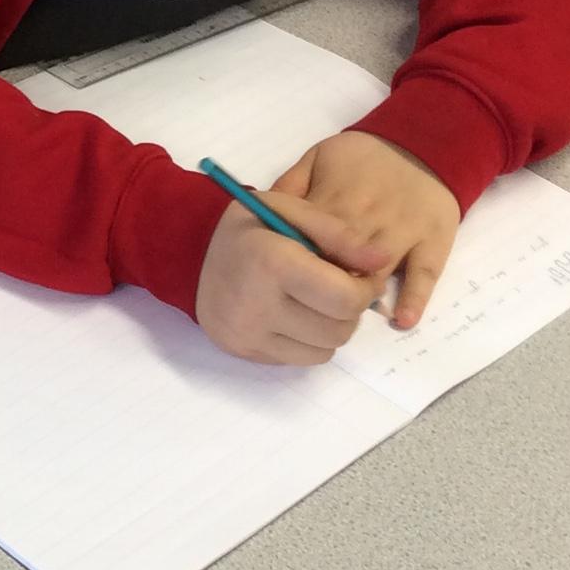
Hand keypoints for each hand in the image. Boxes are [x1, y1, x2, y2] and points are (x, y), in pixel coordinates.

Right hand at [196, 186, 392, 366]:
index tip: (360, 275)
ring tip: (316, 301)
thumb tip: (381, 261)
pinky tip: (294, 315)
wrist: (188, 254)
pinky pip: (301, 360)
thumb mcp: (289, 209)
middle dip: (350, 309)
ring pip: (325, 351)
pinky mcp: (245, 352)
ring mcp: (248, 334)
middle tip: (339, 287)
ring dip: (332, 328)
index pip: (345, 298)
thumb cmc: (248, 228)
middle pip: (339, 329)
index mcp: (272, 262)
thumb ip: (338, 232)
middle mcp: (257, 305)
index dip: (365, 288)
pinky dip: (309, 341)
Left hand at [270, 132, 460, 331]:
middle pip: (344, 256)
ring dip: (362, 292)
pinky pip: (426, 272)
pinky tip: (402, 319)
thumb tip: (262, 216)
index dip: (297, 260)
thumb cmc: (361, 159)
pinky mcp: (433, 241)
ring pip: (380, 267)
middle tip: (308, 306)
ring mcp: (405, 230)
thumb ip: (290, 186)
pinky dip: (414, 297)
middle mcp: (371, 216)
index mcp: (337, 196)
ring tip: (344, 316)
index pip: (313, 233)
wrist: (421, 145)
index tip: (282, 281)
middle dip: (326, 282)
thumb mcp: (318, 158)